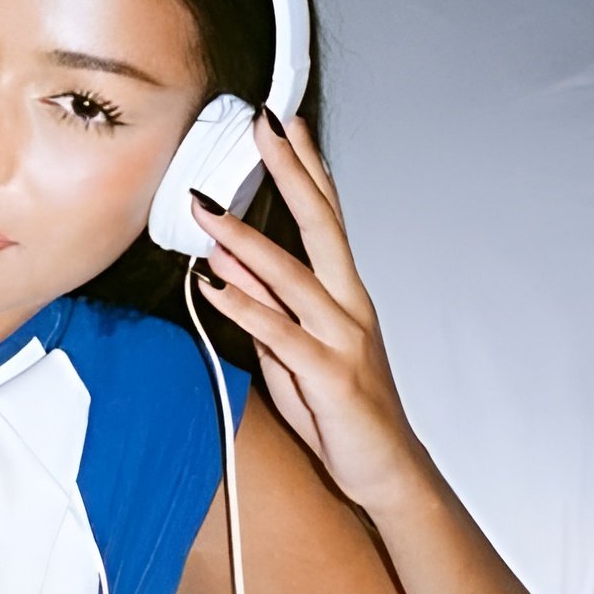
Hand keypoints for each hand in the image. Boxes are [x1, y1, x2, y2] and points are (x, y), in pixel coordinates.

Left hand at [190, 111, 427, 513]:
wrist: (385, 469)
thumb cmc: (341, 407)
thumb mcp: (293, 348)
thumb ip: (265, 303)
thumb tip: (226, 260)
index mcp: (345, 293)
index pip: (326, 215)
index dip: (306, 168)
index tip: (284, 124)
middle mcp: (349, 305)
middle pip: (321, 225)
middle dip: (289, 172)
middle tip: (262, 127)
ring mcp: (342, 338)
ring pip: (292, 277)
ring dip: (246, 241)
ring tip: (208, 209)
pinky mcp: (328, 374)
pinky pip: (280, 334)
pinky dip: (244, 306)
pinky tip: (214, 284)